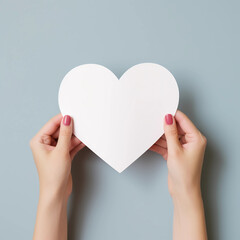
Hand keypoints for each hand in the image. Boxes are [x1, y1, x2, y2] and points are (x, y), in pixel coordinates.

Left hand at [30, 114, 84, 200]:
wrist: (57, 193)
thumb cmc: (53, 175)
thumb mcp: (61, 151)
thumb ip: (65, 134)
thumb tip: (67, 119)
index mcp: (39, 141)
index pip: (52, 124)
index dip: (62, 119)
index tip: (73, 114)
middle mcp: (45, 144)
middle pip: (60, 130)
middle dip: (71, 128)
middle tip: (82, 123)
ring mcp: (54, 150)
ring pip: (66, 138)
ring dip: (75, 136)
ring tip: (85, 132)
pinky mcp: (62, 155)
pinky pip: (70, 145)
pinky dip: (76, 143)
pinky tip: (84, 140)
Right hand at [150, 110, 206, 239]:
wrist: (183, 192)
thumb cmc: (184, 174)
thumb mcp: (175, 151)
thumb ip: (170, 133)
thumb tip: (168, 118)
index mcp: (196, 138)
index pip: (183, 121)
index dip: (172, 115)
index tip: (161, 110)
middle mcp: (191, 141)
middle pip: (176, 128)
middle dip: (164, 126)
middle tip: (152, 121)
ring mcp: (183, 147)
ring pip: (169, 136)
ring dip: (159, 136)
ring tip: (148, 132)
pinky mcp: (176, 153)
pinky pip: (166, 145)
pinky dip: (159, 145)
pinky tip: (149, 143)